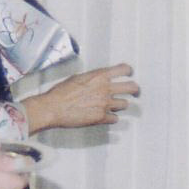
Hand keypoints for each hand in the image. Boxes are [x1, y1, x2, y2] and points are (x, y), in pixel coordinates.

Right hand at [25, 64, 139, 130]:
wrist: (52, 108)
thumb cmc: (61, 92)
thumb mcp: (78, 78)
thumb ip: (93, 78)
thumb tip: (99, 79)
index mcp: (99, 76)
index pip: (124, 69)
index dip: (129, 71)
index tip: (129, 75)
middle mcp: (105, 89)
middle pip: (132, 87)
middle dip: (135, 90)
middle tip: (135, 93)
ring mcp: (105, 104)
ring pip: (125, 104)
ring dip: (120, 105)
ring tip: (113, 106)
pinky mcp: (102, 117)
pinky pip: (115, 119)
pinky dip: (111, 118)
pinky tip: (104, 117)